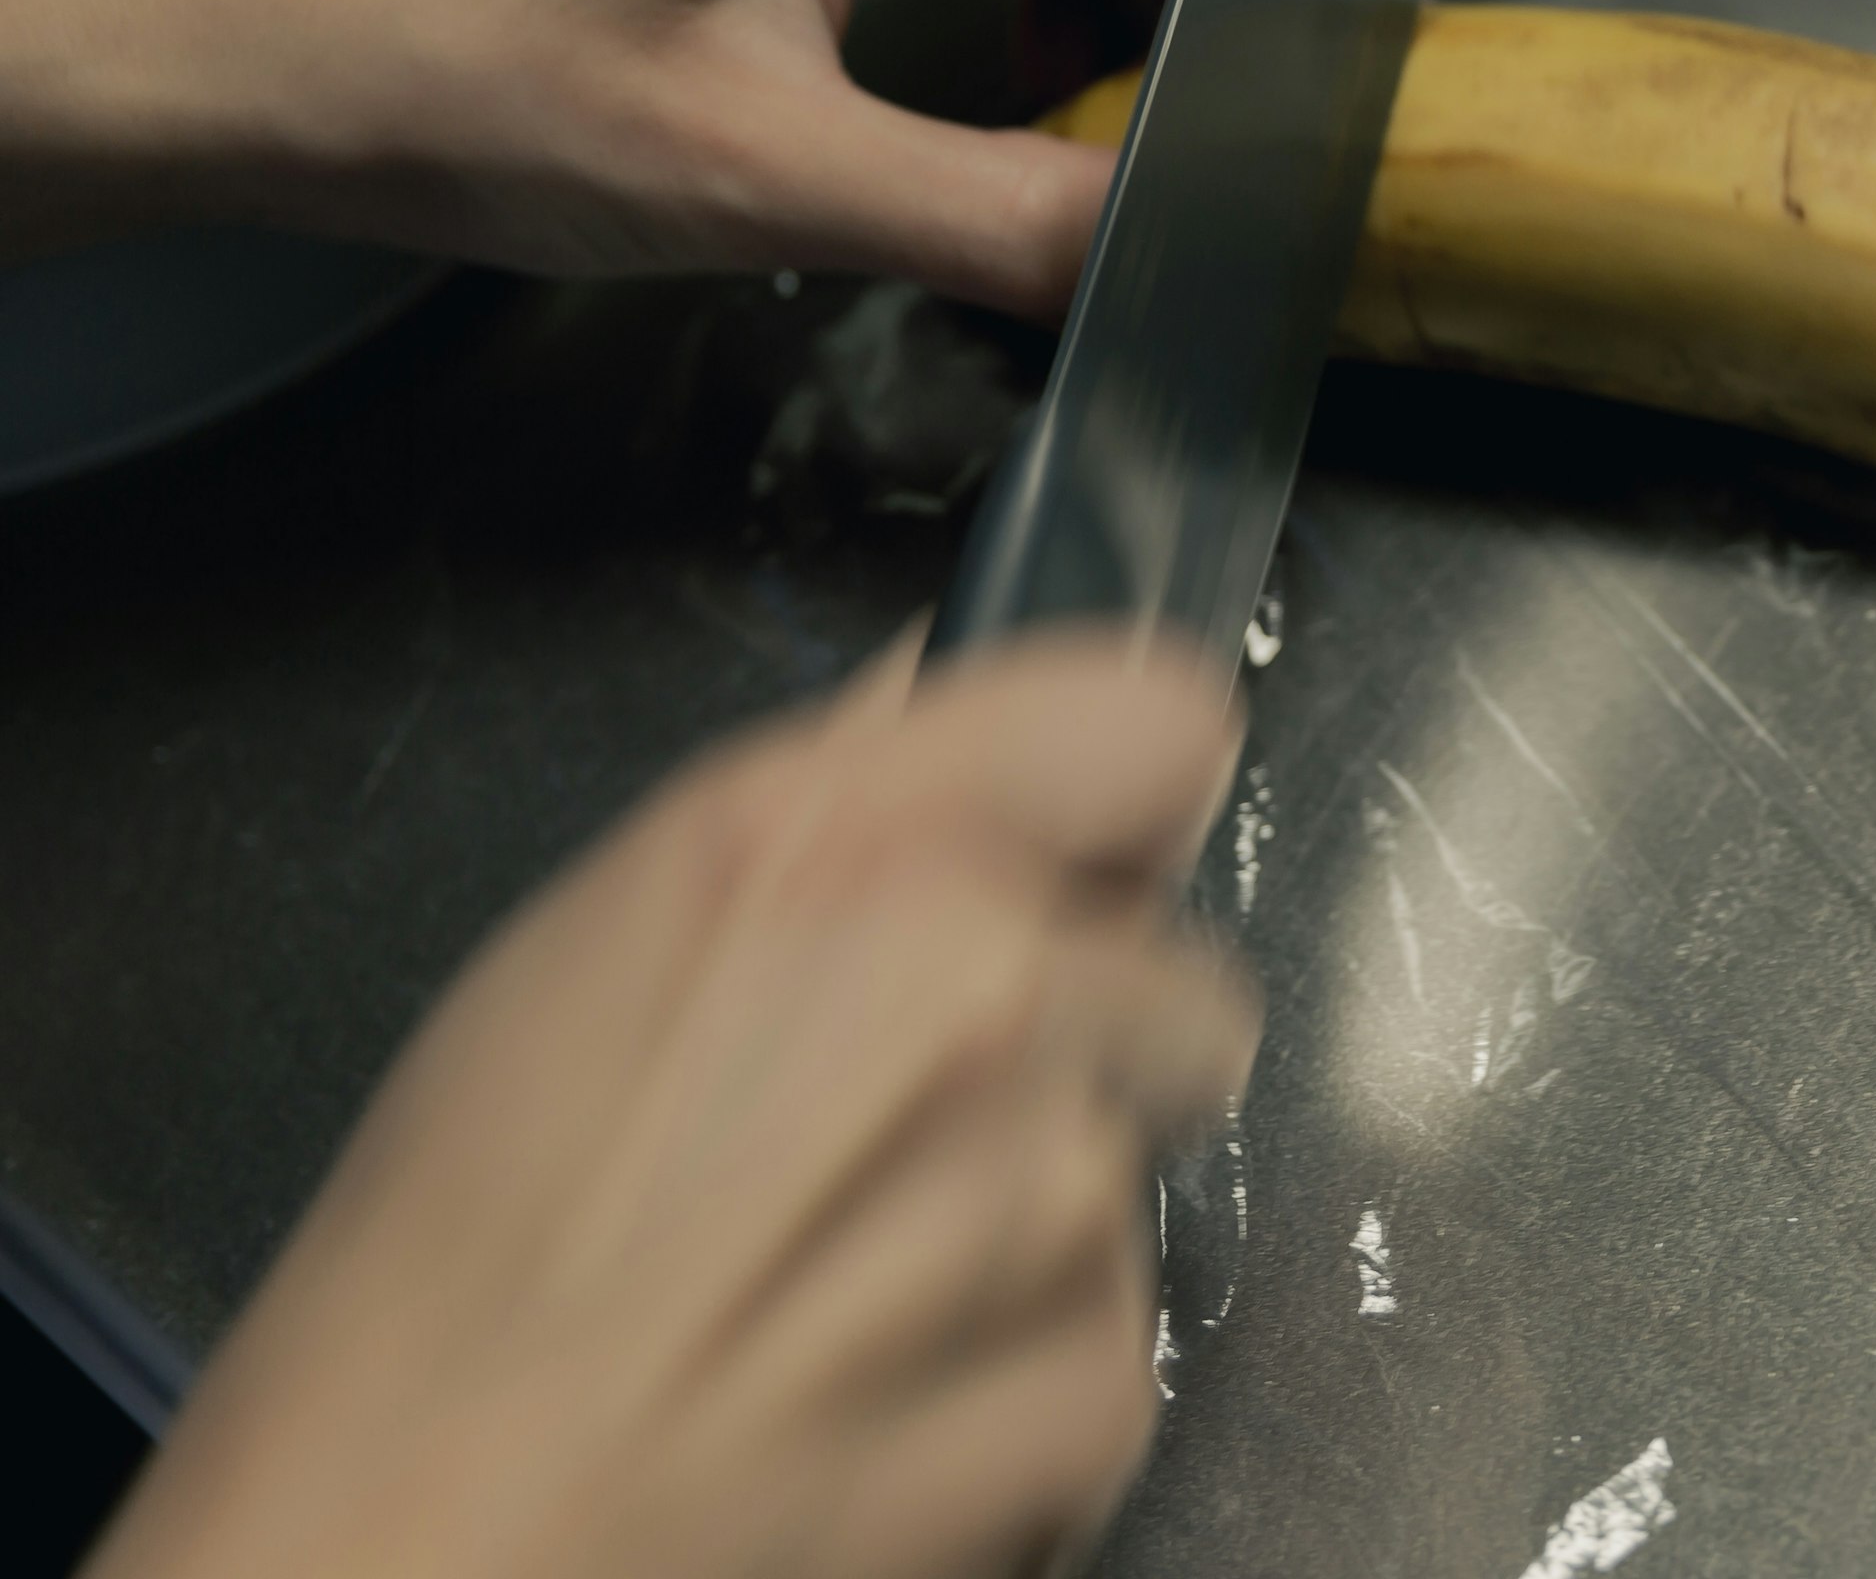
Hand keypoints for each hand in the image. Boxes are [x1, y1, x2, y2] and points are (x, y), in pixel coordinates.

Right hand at [77, 631, 1259, 1578]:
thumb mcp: (583, 956)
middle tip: (895, 1140)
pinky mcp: (1076, 1385)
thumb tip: (943, 686)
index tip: (1072, 865)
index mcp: (823, 851)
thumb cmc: (442, 1283)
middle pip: (1175, 978)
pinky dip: (1021, 1390)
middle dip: (1078, 1051)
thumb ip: (823, 804)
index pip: (1146, 726)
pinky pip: (1120, 1350)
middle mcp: (962, 990)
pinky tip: (871, 1397)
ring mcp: (1040, 1195)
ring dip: (1036, 1230)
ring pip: (1138, 1171)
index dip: (1114, 811)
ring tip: (841, 1286)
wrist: (398, 1553)